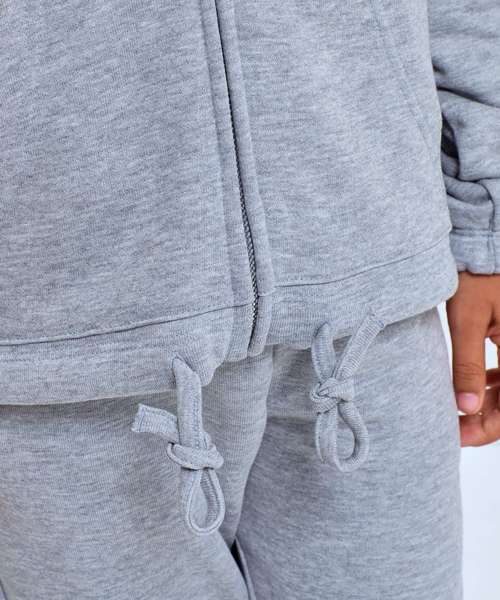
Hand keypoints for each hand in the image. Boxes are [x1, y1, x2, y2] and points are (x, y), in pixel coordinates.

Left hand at [447, 272, 499, 445]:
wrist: (485, 247)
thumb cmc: (476, 276)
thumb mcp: (466, 320)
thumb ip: (466, 364)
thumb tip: (464, 408)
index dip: (488, 428)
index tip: (458, 436)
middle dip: (486, 421)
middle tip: (454, 431)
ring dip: (490, 406)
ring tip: (458, 415)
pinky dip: (494, 386)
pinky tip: (476, 390)